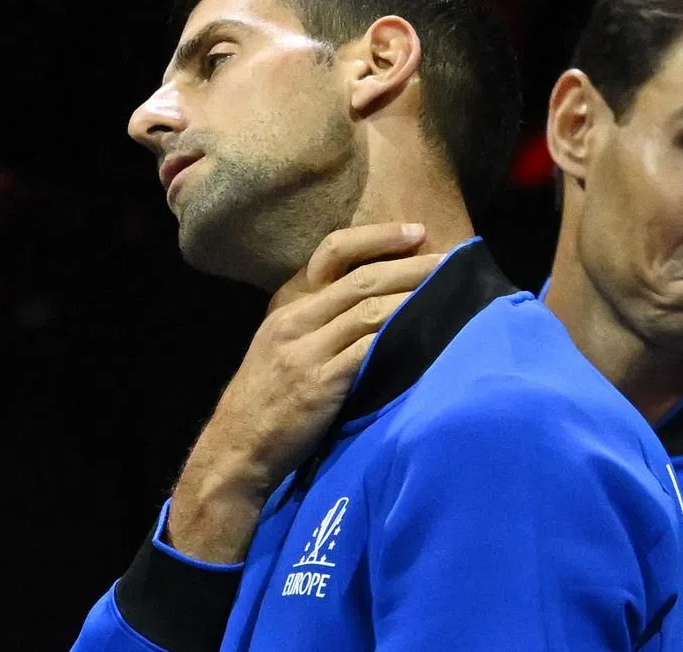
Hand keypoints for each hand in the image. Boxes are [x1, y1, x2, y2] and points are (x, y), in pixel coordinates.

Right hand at [168, 223, 442, 562]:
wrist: (235, 450)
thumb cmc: (267, 404)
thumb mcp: (282, 351)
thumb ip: (318, 325)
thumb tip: (372, 306)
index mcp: (287, 307)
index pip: (333, 253)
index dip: (378, 237)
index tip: (415, 231)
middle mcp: (295, 321)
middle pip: (362, 280)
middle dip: (410, 265)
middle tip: (448, 258)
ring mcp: (306, 351)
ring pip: (370, 310)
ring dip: (413, 297)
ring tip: (448, 291)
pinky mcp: (319, 383)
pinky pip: (368, 350)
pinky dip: (402, 337)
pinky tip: (428, 332)